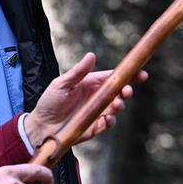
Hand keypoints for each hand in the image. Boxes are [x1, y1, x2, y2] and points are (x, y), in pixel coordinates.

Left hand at [24, 53, 146, 147]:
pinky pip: (107, 124)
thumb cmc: (50, 101)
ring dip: (120, 106)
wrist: (41, 126)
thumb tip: (92, 55)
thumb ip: (78, 72)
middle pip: (118, 93)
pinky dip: (110, 121)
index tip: (141, 73)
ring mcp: (96, 112)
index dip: (128, 75)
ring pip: (116, 108)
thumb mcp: (62, 84)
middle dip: (126, 91)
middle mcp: (96, 98)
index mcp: (90, 84)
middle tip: (127, 91)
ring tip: (117, 104)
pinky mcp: (94, 127)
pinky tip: (107, 119)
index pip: (112, 77)